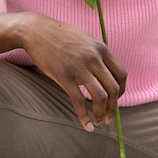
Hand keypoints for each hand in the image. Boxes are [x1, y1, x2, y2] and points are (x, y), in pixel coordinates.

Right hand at [20, 13, 126, 131]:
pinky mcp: (64, 76)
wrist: (36, 31)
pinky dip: (85, 117)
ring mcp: (79, 67)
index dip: (122, 91)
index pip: (121, 74)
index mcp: (101, 48)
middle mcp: (94, 57)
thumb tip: (106, 73)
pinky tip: (86, 126)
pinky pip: (79, 101)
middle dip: (113, 107)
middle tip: (109, 118)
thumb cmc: (60, 35)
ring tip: (99, 122)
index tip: (116, 100)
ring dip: (102, 114)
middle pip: (114, 88)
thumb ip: (97, 53)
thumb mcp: (85, 39)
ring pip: (100, 97)